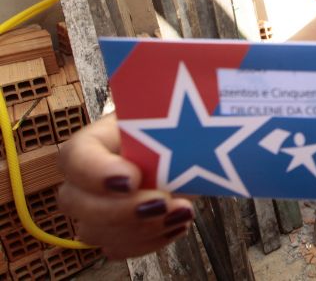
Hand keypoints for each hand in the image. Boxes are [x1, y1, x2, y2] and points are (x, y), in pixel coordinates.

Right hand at [58, 115, 194, 258]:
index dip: (97, 173)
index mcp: (92, 143)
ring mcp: (94, 209)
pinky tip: (177, 223)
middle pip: (75, 202)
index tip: (132, 179)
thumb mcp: (166, 124)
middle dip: (120, 210)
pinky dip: (151, 241)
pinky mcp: (113, 232)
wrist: (182, 152)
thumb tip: (173, 149)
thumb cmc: (168, 132)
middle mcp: (84, 179)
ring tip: (183, 211)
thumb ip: (160, 135)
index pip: (74, 157)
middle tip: (163, 202)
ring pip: (95, 232)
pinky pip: (118, 248)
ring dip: (141, 229)